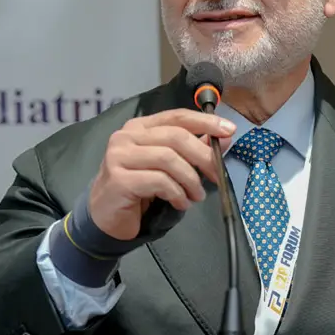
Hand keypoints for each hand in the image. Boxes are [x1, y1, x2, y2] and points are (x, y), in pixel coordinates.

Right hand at [88, 108, 235, 240]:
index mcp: (140, 127)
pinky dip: (177, 194)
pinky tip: (180, 203)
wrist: (106, 218)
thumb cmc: (139, 190)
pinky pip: (159, 181)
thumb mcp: (169, 168)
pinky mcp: (119, 179)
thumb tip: (225, 136)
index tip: (229, 130)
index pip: (177, 116)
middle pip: (176, 137)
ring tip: (196, 196)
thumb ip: (195, 150)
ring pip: (169, 159)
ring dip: (191, 180)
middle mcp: (126, 137)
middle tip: (216, 176)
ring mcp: (119, 156)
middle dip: (203, 156)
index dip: (205, 121)